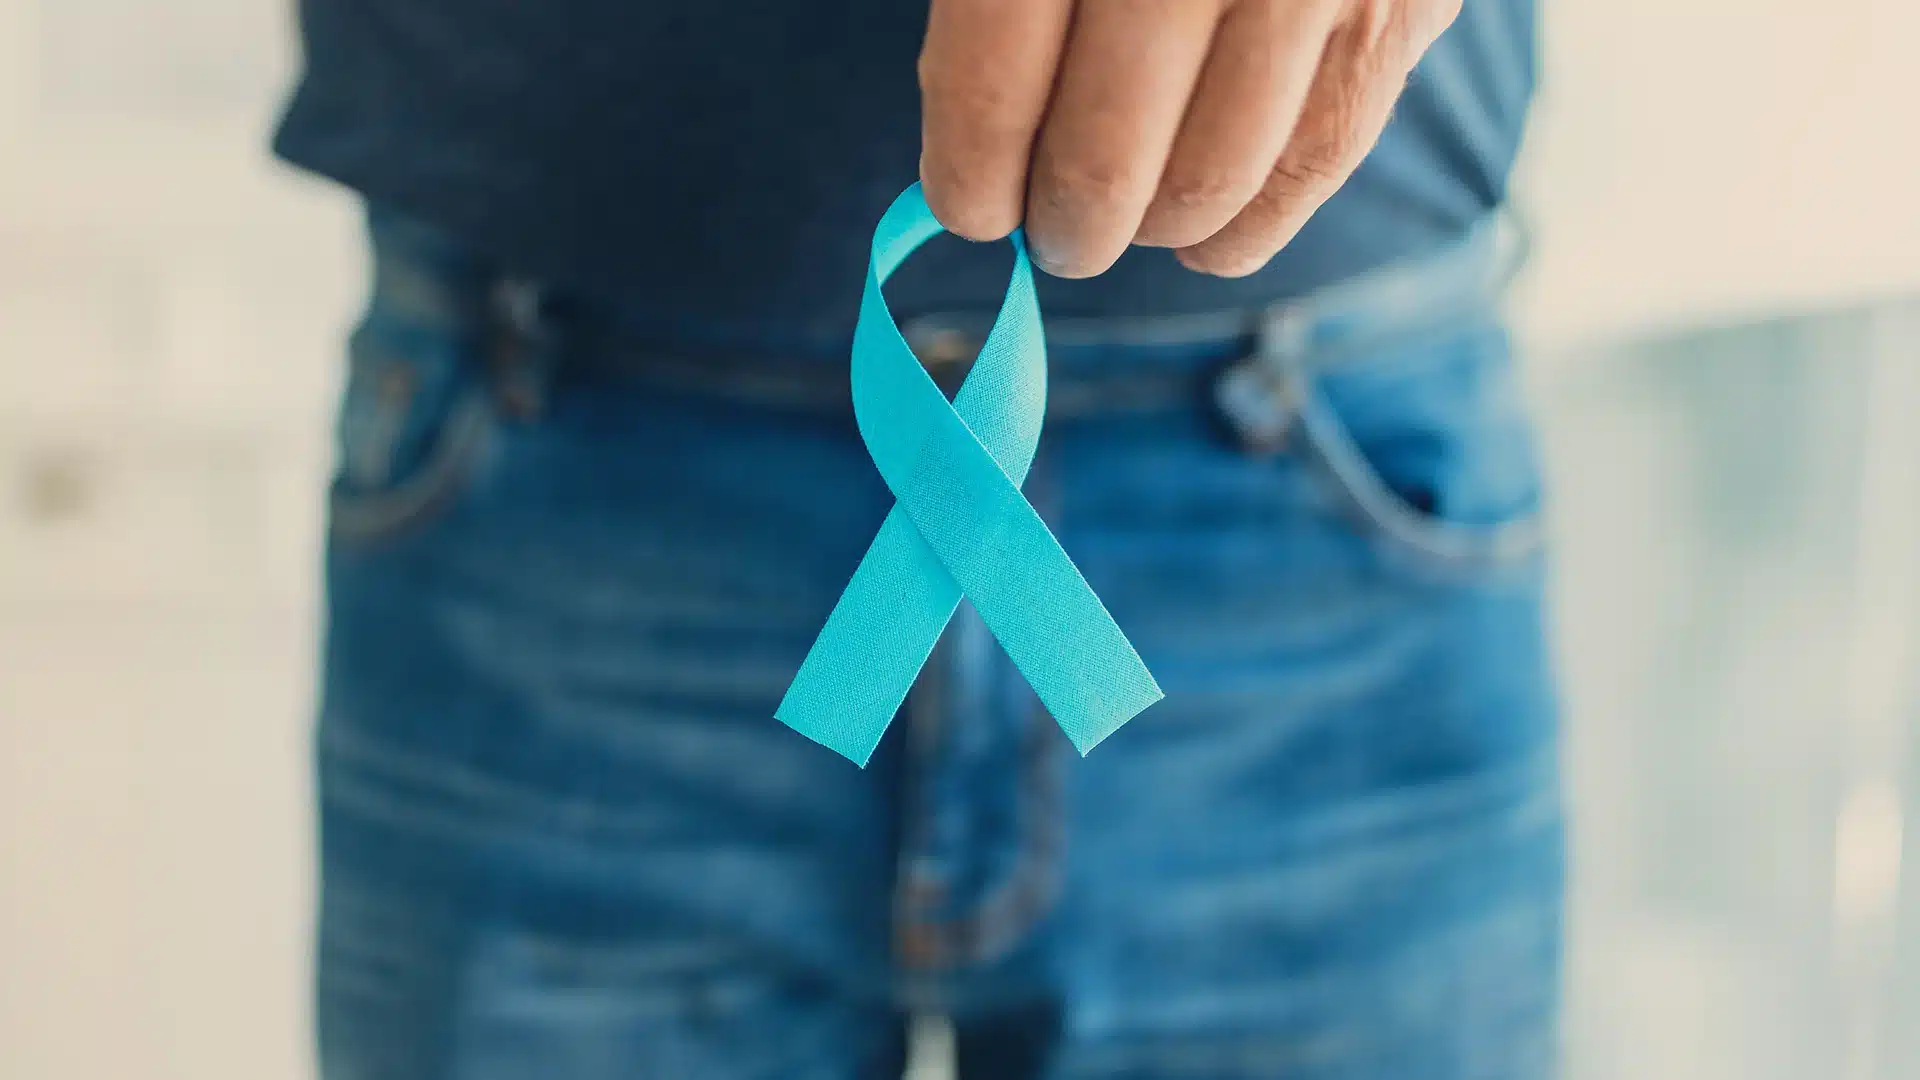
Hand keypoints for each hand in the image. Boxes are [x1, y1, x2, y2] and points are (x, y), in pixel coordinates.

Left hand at [918, 0, 1460, 277]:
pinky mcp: (1396, 12)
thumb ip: (997, 1)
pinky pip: (1310, 168)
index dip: (971, 173)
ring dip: (1144, 231)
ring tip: (1118, 223)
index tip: (971, 207)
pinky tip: (1197, 236)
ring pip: (1205, 185)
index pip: (993, 80)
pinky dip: (1243, 230)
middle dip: (1061, 225)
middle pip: (1102, 157)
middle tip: (1050, 231)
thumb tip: (980, 148)